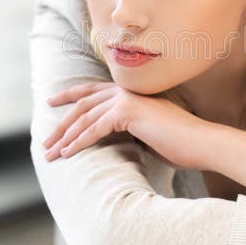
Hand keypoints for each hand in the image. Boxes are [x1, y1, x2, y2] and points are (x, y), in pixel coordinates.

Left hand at [41, 81, 209, 169]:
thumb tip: (109, 138)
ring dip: (65, 137)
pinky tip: (68, 154)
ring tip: (52, 154)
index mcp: (131, 92)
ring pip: (85, 118)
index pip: (93, 91)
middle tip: (46, 141)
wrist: (199, 142)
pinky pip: (94, 129)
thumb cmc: (179, 142)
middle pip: (83, 104)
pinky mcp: (127, 112)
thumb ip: (127, 128)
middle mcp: (126, 91)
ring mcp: (126, 99)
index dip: (70, 96)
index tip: (52, 101)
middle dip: (62, 123)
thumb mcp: (147, 132)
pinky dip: (79, 142)